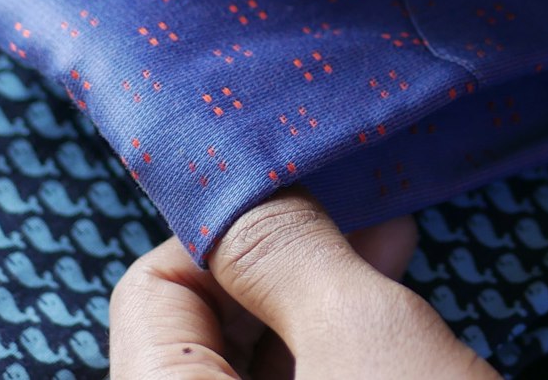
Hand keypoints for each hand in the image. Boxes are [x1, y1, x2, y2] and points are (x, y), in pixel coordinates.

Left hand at [110, 190, 497, 378]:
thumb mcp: (362, 337)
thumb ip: (291, 251)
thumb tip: (253, 186)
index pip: (149, 291)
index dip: (232, 230)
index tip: (310, 198)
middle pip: (199, 329)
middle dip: (286, 266)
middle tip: (374, 220)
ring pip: (254, 368)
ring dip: (318, 308)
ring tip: (397, 254)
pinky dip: (336, 359)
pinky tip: (398, 327)